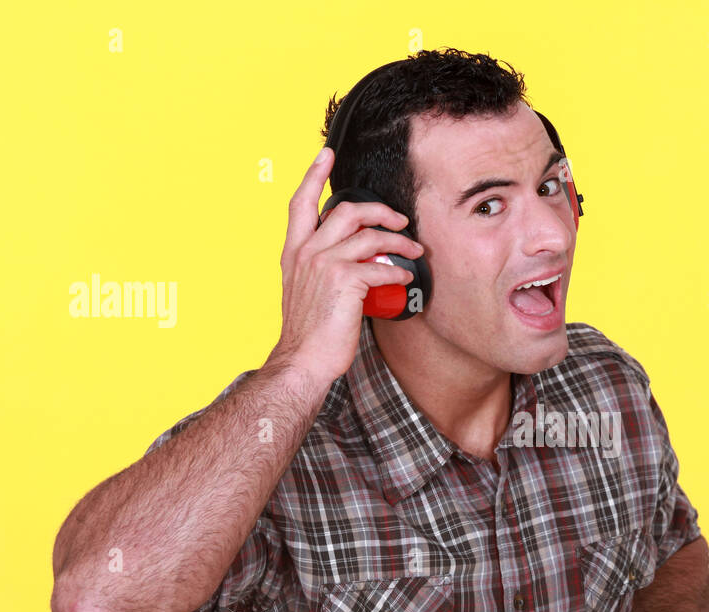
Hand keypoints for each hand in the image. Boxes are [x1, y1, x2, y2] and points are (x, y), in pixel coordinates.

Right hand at [269, 147, 424, 384]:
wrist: (302, 360)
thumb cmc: (309, 332)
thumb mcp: (305, 290)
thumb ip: (321, 266)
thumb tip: (353, 258)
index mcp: (294, 252)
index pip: (299, 203)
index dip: (313, 175)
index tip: (326, 154)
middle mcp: (306, 252)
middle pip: (346, 210)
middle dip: (379, 210)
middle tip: (400, 220)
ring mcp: (323, 264)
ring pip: (369, 235)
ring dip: (399, 241)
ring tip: (414, 251)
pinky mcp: (344, 280)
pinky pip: (380, 265)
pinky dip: (398, 269)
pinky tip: (405, 276)